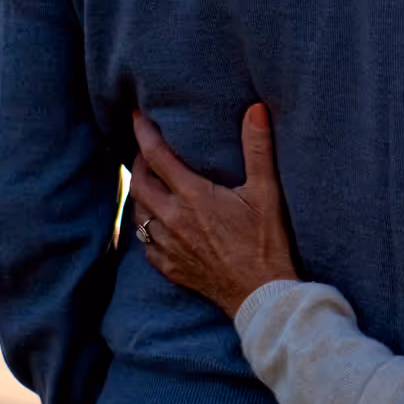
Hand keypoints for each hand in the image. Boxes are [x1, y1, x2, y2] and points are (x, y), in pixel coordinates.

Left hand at [128, 105, 300, 316]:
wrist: (260, 294)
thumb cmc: (266, 242)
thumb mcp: (267, 192)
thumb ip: (258, 148)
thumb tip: (256, 109)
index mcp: (192, 196)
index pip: (156, 156)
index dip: (143, 132)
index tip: (136, 116)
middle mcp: (172, 219)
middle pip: (139, 182)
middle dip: (138, 161)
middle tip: (146, 150)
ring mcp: (167, 245)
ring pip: (137, 213)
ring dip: (140, 194)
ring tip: (149, 183)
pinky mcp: (169, 267)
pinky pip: (145, 243)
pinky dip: (146, 227)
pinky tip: (156, 223)